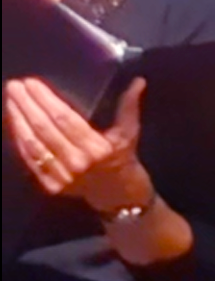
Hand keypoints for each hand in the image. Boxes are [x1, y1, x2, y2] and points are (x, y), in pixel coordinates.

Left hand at [3, 78, 152, 213]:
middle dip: (26, 105)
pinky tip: (15, 123)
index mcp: (98, 149)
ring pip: (33, 143)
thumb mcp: (129, 134)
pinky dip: (20, 140)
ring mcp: (63, 176)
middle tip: (13, 86)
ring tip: (11, 100)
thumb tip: (137, 81)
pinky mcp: (52, 186)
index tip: (31, 83)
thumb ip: (128, 107)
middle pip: (44, 129)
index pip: (64, 119)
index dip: (46, 100)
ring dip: (18, 120)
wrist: (122, 199)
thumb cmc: (125, 161)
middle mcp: (78, 163)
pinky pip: (30, 160)